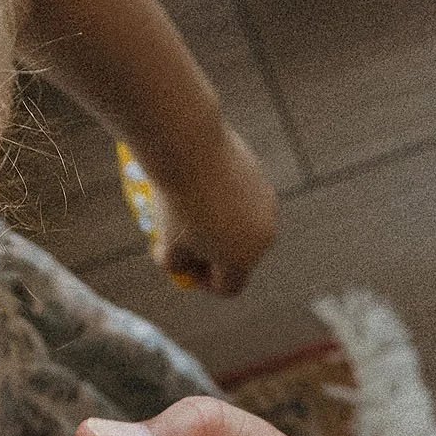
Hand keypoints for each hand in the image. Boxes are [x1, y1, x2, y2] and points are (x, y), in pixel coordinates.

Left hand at [147, 128, 276, 295]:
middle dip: (214, 254)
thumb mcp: (169, 244)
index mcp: (243, 259)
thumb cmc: (177, 204)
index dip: (203, 282)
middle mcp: (264, 236)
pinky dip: (226, 199)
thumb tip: (181, 266)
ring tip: (192, 210)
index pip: (228, 287)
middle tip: (185, 240)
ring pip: (243, 226)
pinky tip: (202, 185)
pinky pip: (244, 199)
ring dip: (221, 226)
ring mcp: (266, 206)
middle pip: (239, 257)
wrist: (190, 149)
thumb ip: (177, 265)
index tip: (183, 267)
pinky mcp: (261, 178)